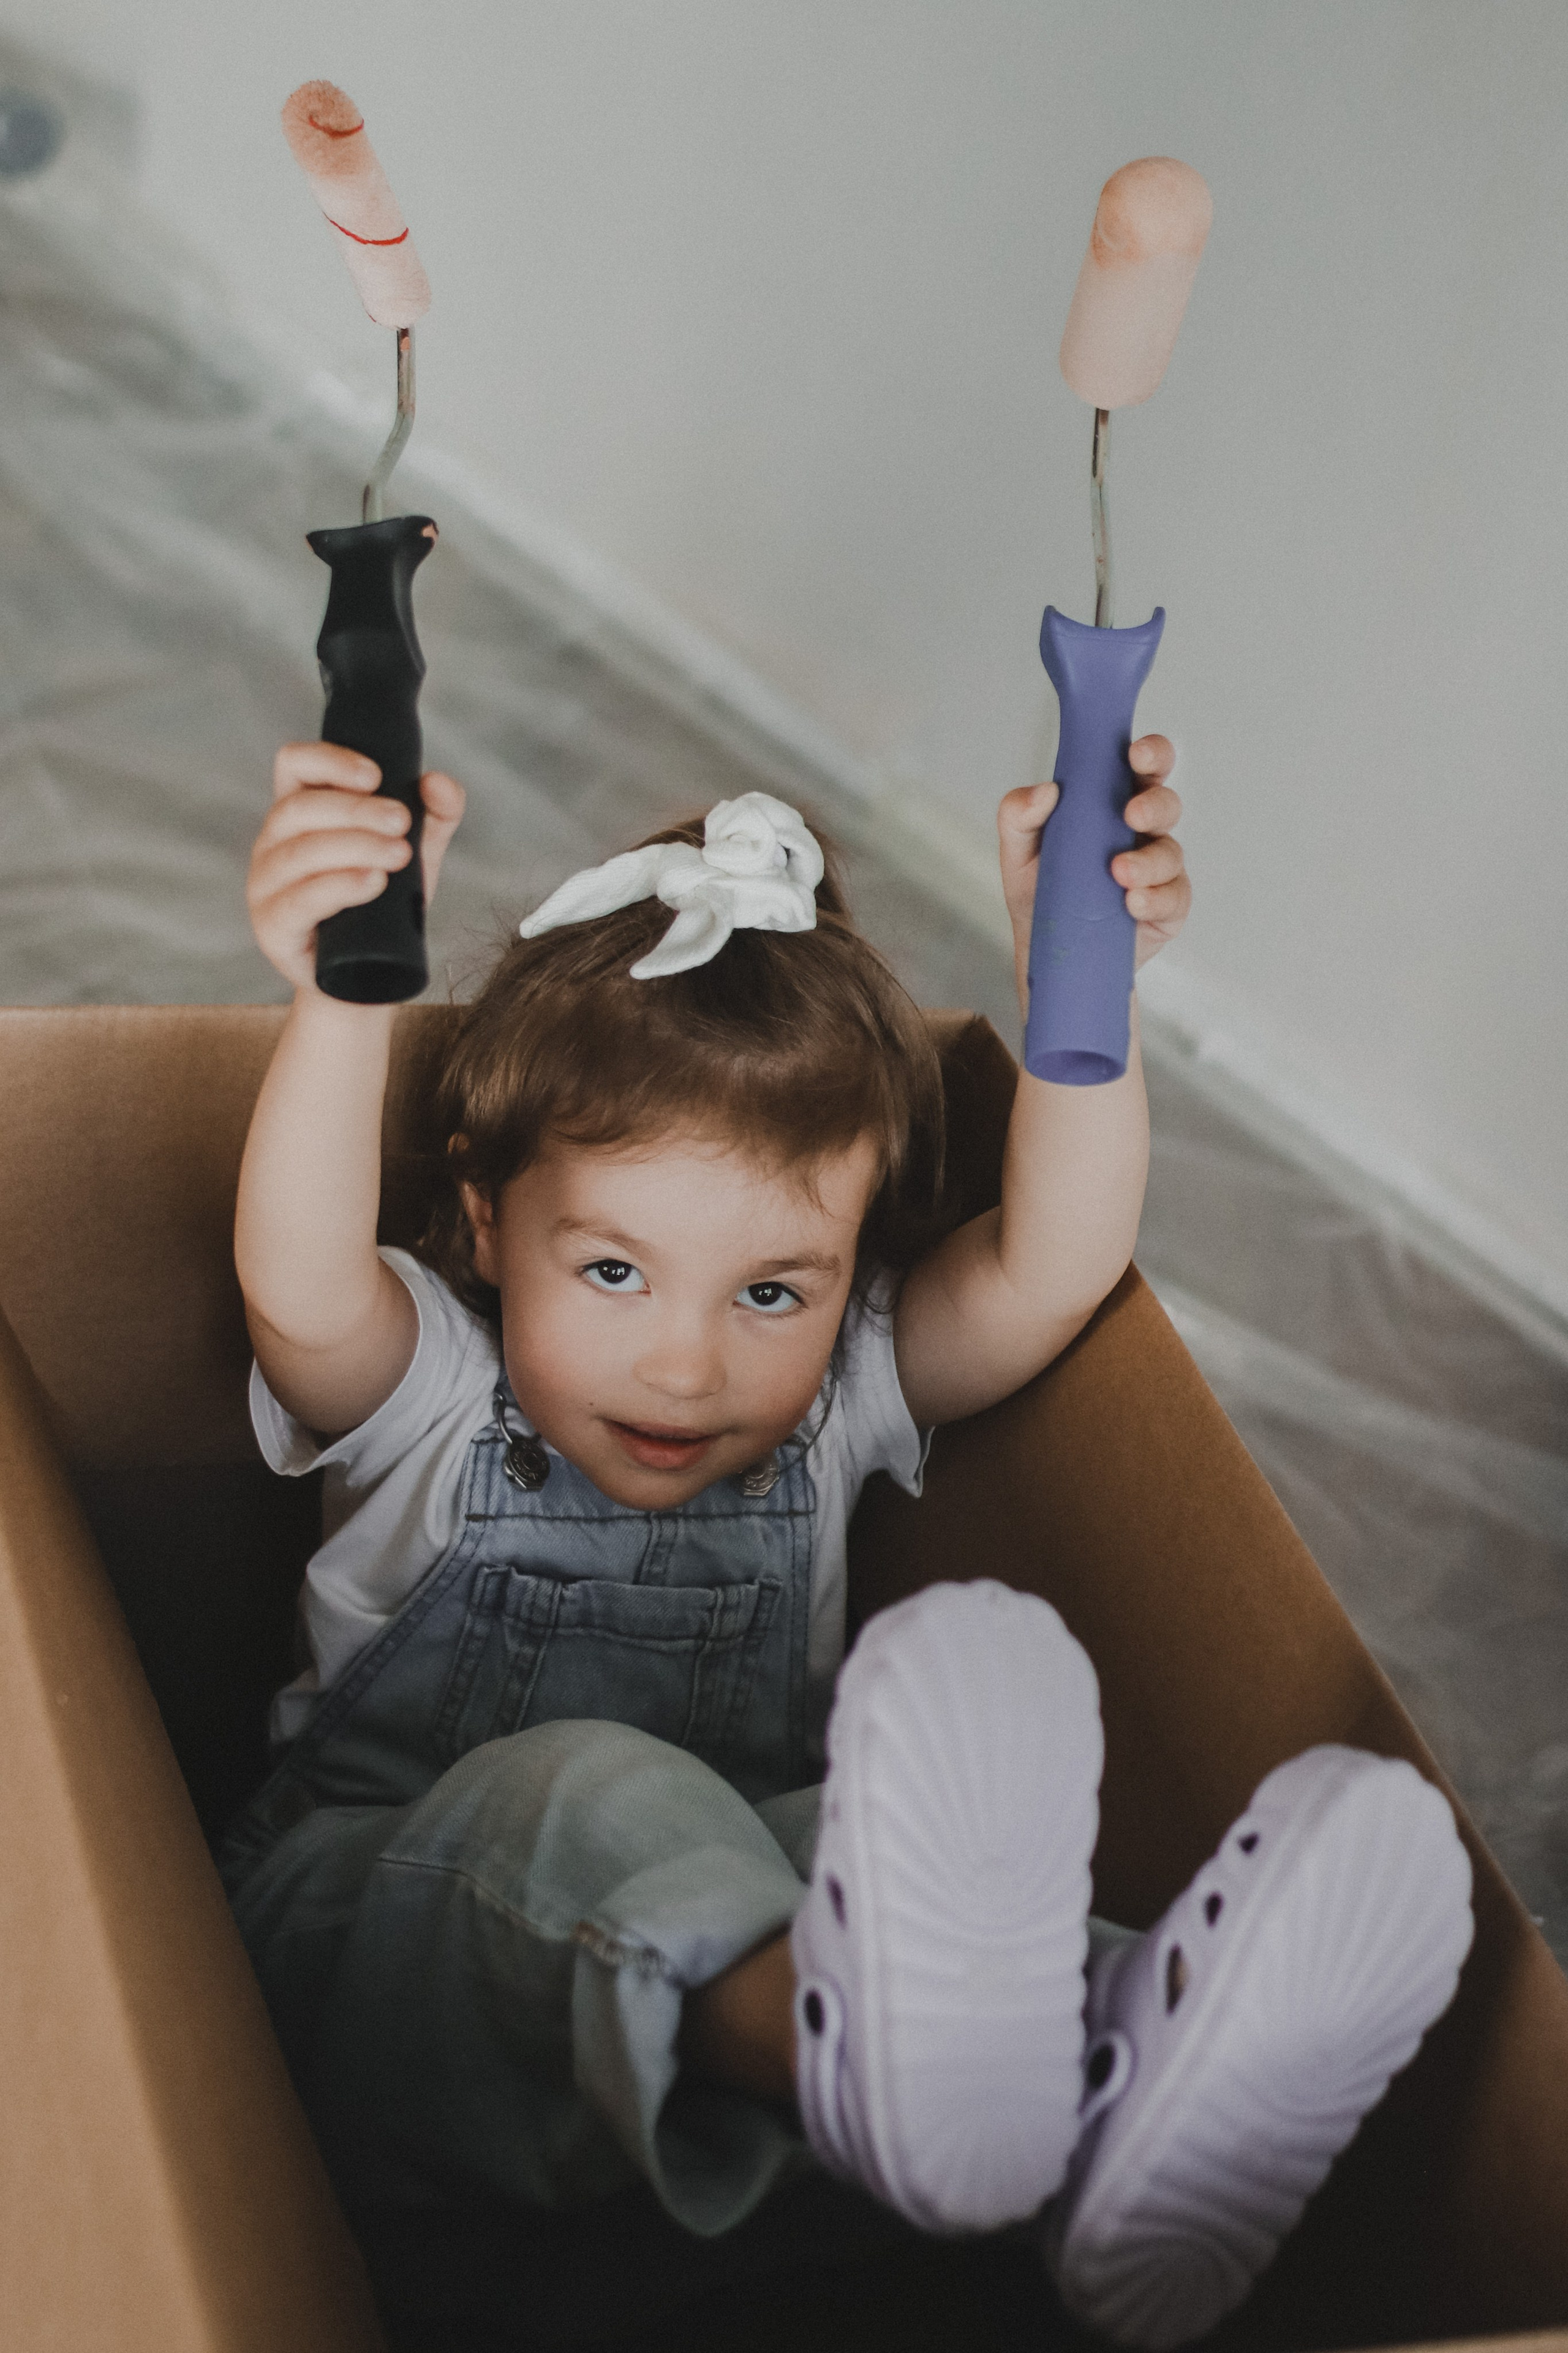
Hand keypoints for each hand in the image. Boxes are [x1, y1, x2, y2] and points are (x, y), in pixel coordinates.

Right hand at [247, 743, 465, 992]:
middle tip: (402, 823)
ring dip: (354, 846)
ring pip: (301, 853)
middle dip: (356, 811)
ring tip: (399, 855)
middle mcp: (273, 843)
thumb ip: (434, 816)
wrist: (367, 979)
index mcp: (299, 812)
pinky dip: (338, 887)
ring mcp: (266, 885)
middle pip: (301, 808)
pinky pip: (300, 900)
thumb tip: (440, 782)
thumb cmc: (382, 907)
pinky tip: (372, 882)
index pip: (294, 764)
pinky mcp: (273, 927)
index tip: (376, 776)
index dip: (329, 760)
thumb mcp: (413, 856)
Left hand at [997, 735, 1190, 1013]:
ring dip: (1148, 862)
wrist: (1048, 953)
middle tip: (1130, 815)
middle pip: (1166, 804)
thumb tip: (1045, 791)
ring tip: (1119, 874)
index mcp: (1112, 804)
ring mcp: (1159, 871)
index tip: (1135, 754)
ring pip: (1171, 854)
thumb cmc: (1040, 891)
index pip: (1142, 768)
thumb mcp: (1018, 851)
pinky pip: (1174, 899)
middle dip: (1154, 805)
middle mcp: (1142, 833)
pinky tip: (1133, 904)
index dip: (1150, 754)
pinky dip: (1155, 900)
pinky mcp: (1167, 909)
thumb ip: (1018, 814)